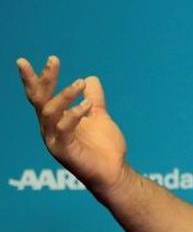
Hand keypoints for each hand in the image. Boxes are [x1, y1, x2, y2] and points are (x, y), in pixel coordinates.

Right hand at [17, 56, 127, 193]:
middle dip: (44, 79)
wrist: (114, 172)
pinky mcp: (64, 151)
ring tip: (80, 84)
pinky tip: (87, 106)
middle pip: (40, 100)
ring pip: (50, 112)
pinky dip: (73, 115)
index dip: (38, 77)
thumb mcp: (99, 117)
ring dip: (64, 95)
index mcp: (56, 119)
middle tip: (53, 60)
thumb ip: (94, 99)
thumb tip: (91, 78)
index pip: (42, 95)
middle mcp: (50, 128)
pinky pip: (64, 129)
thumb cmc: (104, 148)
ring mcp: (55, 140)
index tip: (40, 59)